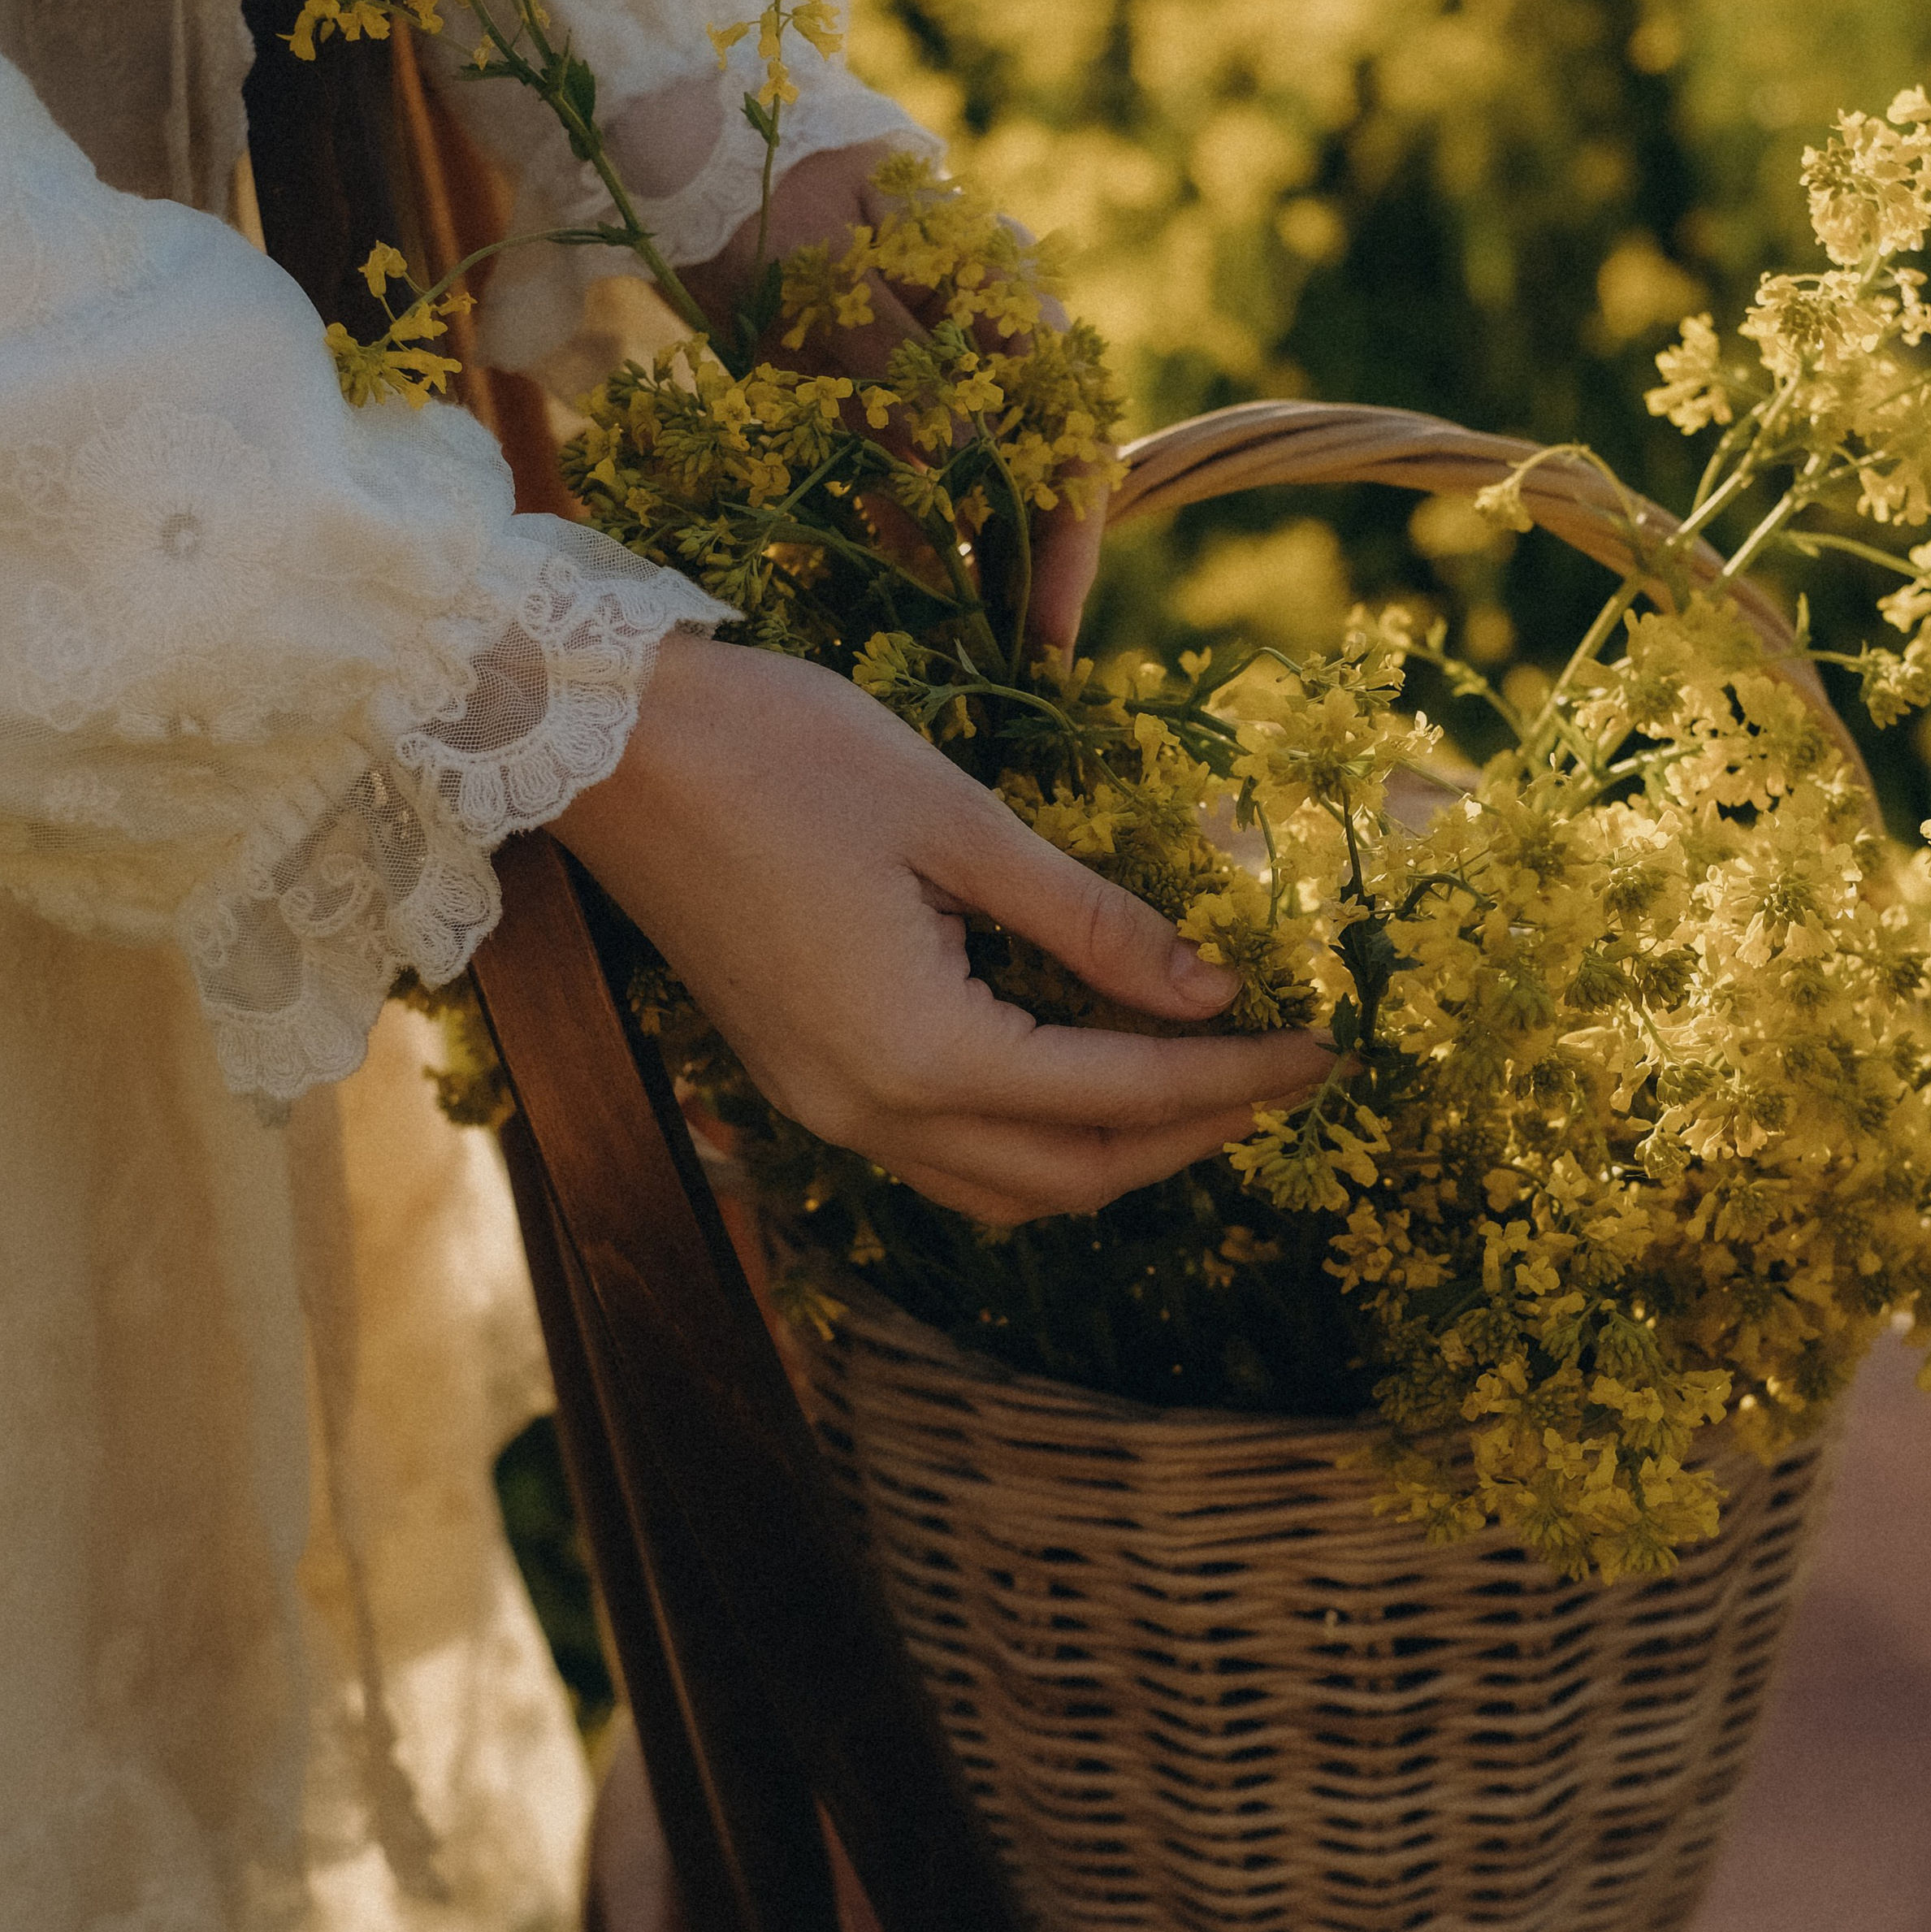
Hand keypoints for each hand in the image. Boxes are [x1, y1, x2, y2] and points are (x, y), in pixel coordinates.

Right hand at [552, 632, 1331, 1224]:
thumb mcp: (959, 821)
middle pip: (1070, 1175)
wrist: (603, 745)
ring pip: (1003, 1186)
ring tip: (1200, 1086)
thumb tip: (1210, 991)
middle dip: (1190, 1135)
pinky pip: (942, 1154)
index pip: (1120, 1092)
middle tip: (1282, 1075)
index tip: (1327, 1050)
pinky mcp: (801, 1079)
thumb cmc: (781, 752)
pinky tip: (1078, 1071)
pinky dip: (1030, 1137)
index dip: (1236, 1077)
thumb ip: (1090, 921)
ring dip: (1111, 1153)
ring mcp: (825, 1108)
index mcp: (919, 1050)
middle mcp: (870, 1112)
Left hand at [608, 97, 1103, 657]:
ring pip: (975, 488)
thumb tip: (969, 477)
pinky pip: (901, 481)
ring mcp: (925, 366)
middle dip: (1032, 578)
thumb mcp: (822, 278)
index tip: (1049, 634)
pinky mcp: (862, 391)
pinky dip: (905, 541)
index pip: (1068, 438)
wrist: (672, 136)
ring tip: (968, 666)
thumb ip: (894, 370)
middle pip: (1035, 475)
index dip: (1069, 545)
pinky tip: (903, 610)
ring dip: (975, 572)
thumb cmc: (755, 187)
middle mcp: (981, 335)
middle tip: (1017, 674)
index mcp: (999, 292)